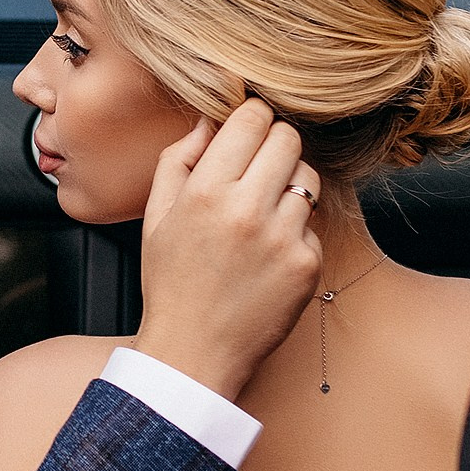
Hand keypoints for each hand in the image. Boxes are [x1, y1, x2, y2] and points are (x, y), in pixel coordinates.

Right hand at [133, 100, 321, 402]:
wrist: (194, 352)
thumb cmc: (171, 283)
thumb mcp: (156, 216)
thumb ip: (177, 160)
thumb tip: (208, 121)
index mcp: (205, 191)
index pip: (252, 119)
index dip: (251, 118)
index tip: (247, 130)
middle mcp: (247, 209)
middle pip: (288, 138)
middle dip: (274, 144)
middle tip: (259, 167)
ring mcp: (282, 238)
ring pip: (308, 177)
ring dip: (290, 185)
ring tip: (264, 212)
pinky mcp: (306, 264)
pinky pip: (313, 225)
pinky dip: (295, 232)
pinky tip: (269, 254)